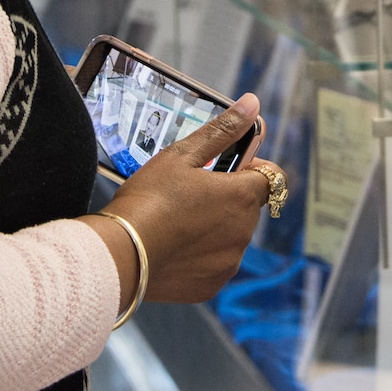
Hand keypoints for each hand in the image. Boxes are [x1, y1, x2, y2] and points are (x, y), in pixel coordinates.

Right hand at [93, 94, 271, 303]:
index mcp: (242, 197)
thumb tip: (252, 104)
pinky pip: (215, 264)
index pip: (271, 177)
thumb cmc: (149, 199)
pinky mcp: (211, 286)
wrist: (120, 254)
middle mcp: (244, 233)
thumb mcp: (182, 155)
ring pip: (232, 236)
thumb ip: (223, 130)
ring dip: (216, 227)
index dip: (252, 169)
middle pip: (249, 207)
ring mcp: (228, 263)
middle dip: (229, 198)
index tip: (228, 169)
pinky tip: (173, 245)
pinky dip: (202, 255)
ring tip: (177, 220)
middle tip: (190, 193)